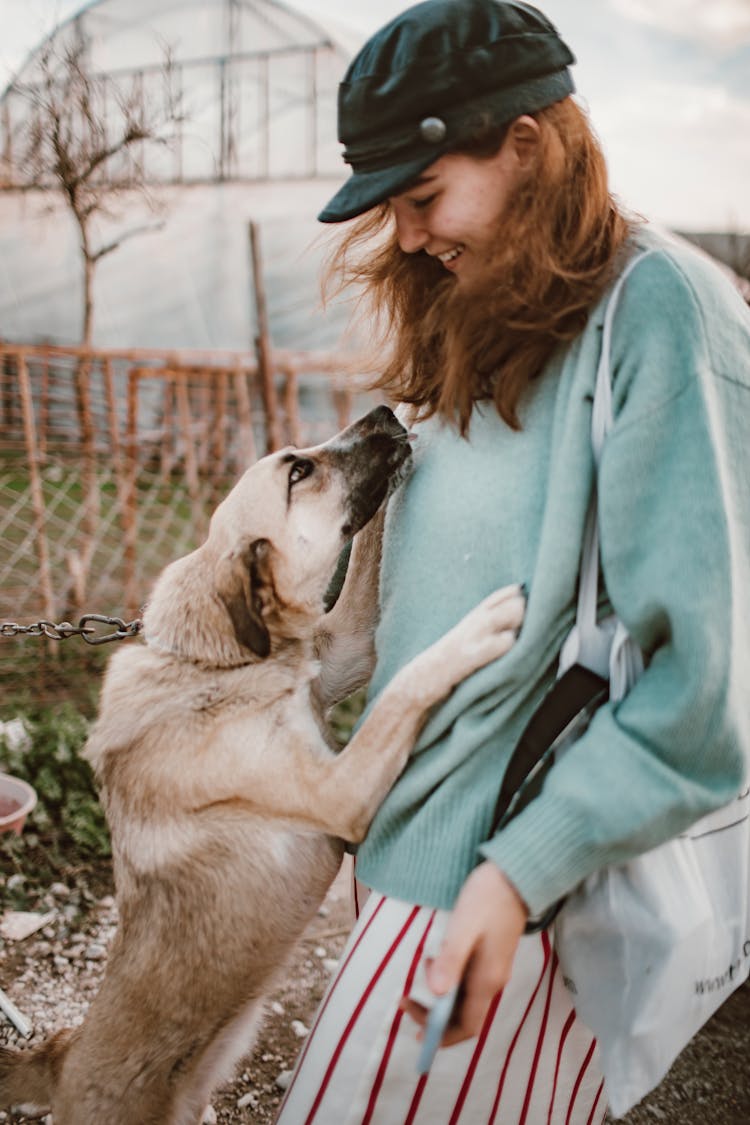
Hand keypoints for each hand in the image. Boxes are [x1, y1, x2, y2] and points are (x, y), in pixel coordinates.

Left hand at [400, 862, 528, 1045]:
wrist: (514, 877)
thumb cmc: (487, 899)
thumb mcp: (463, 927)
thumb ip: (451, 959)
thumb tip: (437, 994)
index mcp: (487, 980)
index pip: (466, 1026)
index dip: (441, 1035)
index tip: (414, 1030)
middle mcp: (492, 982)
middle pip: (463, 1017)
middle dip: (434, 1017)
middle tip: (406, 1002)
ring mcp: (493, 970)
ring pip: (464, 1000)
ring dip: (439, 998)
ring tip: (420, 972)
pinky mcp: (490, 958)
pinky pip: (467, 983)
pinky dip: (448, 982)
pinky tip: (435, 962)